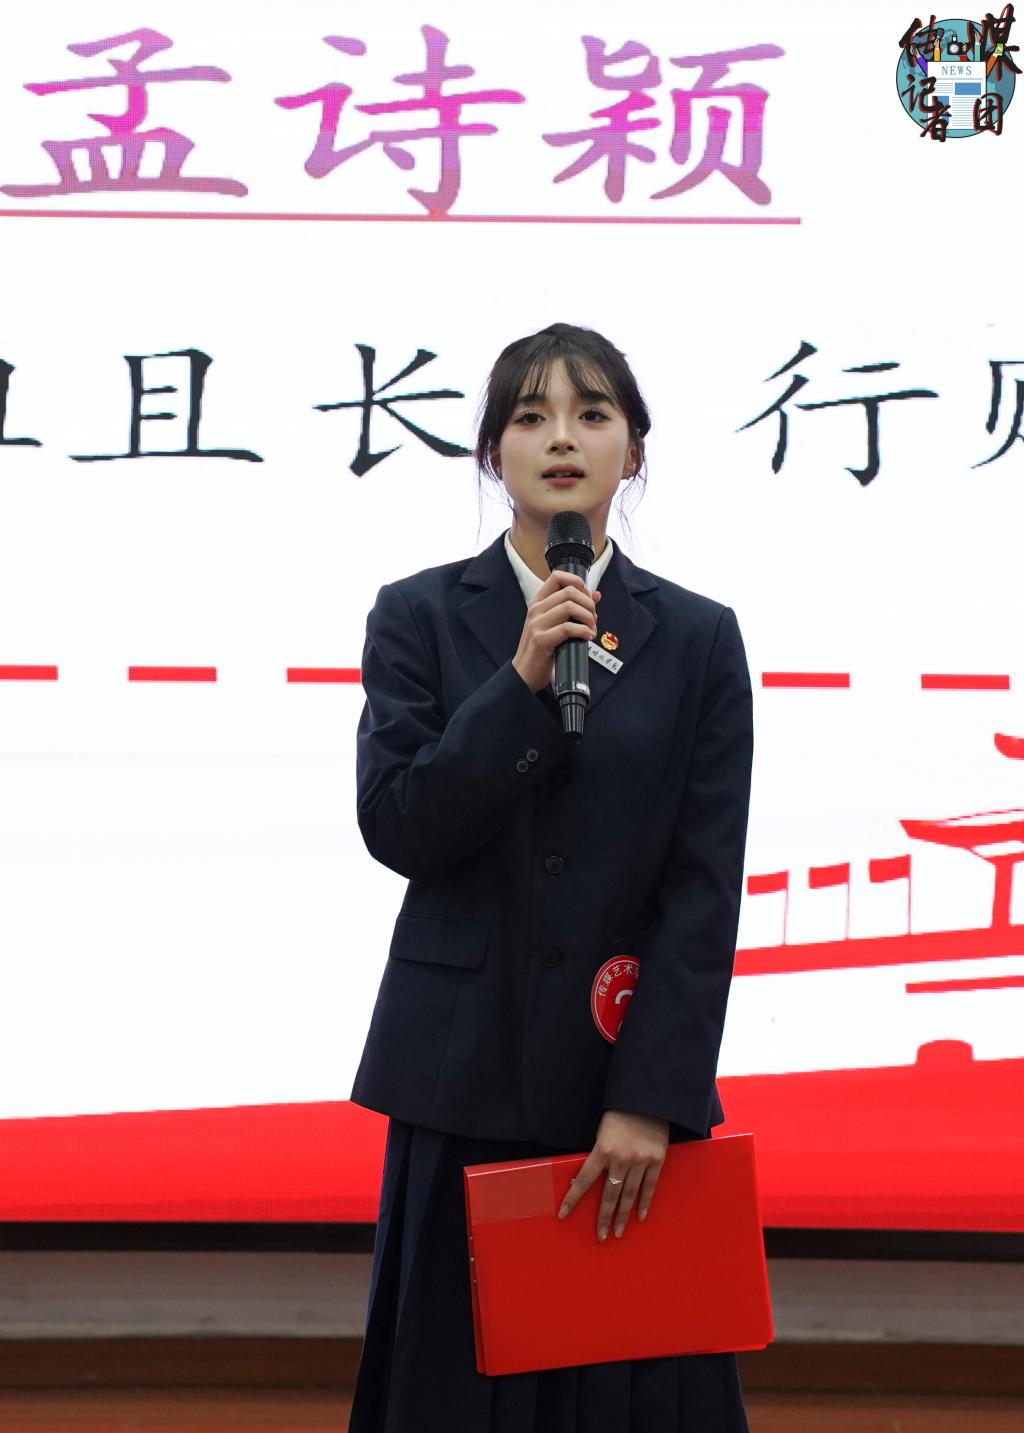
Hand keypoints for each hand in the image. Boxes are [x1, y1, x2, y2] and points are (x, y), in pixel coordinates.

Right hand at [511, 570, 602, 693]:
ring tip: (592, 629)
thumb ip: (574, 608)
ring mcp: (537, 624)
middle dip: (588, 603)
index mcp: (538, 602)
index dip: (578, 582)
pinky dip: (584, 631)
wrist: (524, 673)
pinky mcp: (541, 640)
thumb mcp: (555, 624)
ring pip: (570, 607)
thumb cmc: (542, 649)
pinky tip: (588, 637)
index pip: (557, 576)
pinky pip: (568, 628)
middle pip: (569, 591)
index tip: (588, 597)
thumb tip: (596, 594)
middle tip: (594, 618)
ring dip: (588, 617)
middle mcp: (536, 609)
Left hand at [557, 1109, 668, 1240]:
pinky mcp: (657, 1160)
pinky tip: (639, 1217)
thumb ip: (599, 1155)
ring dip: (623, 1216)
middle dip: (603, 1217)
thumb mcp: (601, 1133)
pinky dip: (644, 1203)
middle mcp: (621, 1159)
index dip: (572, 1199)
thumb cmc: (620, 1115)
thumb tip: (590, 1179)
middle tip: (600, 1236)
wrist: (647, 1099)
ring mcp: (641, 1160)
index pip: (583, 1180)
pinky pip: (650, 1186)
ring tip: (617, 1232)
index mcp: (602, 1150)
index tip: (563, 1215)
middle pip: (610, 1195)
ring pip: (629, 1195)